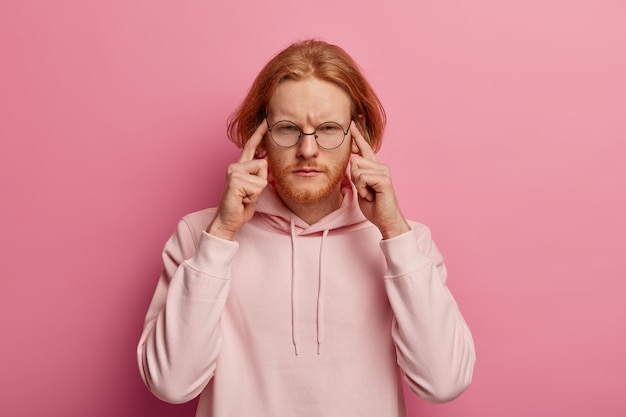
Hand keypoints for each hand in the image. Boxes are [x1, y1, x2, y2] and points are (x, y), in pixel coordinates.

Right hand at [207, 122, 268, 239]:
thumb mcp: (254, 188)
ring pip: (262, 174)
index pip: (251, 147)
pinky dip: (254, 196)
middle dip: (263, 181)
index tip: (266, 121)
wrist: (228, 220)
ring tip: (246, 197)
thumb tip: (266, 161)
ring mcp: (233, 172)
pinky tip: (243, 199)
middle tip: (250, 193)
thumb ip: (259, 174)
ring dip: (258, 190)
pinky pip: (258, 185)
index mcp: (239, 166)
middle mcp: (234, 166)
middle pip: (263, 163)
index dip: (259, 134)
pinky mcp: (235, 181)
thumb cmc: (241, 205)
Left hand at [350, 122, 410, 239]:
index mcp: (375, 167)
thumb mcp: (360, 188)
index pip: (364, 148)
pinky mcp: (384, 179)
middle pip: (354, 160)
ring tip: (368, 194)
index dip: (357, 135)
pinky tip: (371, 195)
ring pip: (356, 169)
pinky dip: (362, 189)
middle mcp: (380, 166)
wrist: (386, 221)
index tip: (352, 122)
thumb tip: (351, 161)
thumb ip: (356, 174)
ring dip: (358, 185)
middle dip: (354, 179)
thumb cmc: (375, 206)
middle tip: (365, 192)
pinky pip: (361, 177)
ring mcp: (383, 171)